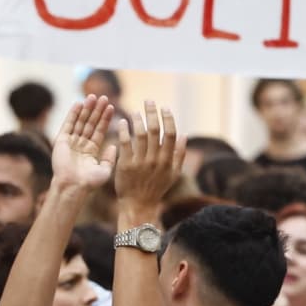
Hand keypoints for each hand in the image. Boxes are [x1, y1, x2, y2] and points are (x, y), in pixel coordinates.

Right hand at [51, 97, 117, 191]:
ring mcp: (71, 142)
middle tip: (104, 97)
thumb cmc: (90, 183)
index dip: (105, 119)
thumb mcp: (105, 170)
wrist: (73, 187)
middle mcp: (81, 144)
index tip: (111, 107)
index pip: (100, 130)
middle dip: (97, 110)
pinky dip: (73, 114)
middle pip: (90, 123)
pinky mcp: (61, 141)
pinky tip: (78, 103)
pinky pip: (68, 124)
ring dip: (86, 109)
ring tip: (93, 96)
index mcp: (91, 150)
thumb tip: (114, 145)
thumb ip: (110, 157)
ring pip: (80, 122)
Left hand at [114, 101, 184, 220]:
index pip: (170, 134)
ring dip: (138, 120)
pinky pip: (125, 144)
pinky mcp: (126, 166)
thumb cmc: (157, 188)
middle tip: (149, 101)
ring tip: (136, 111)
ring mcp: (140, 163)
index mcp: (168, 161)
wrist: (138, 205)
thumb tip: (183, 134)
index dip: (168, 119)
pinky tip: (122, 122)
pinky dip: (124, 131)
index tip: (165, 107)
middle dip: (152, 113)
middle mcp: (155, 160)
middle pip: (154, 131)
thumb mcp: (173, 174)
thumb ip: (179, 154)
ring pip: (139, 135)